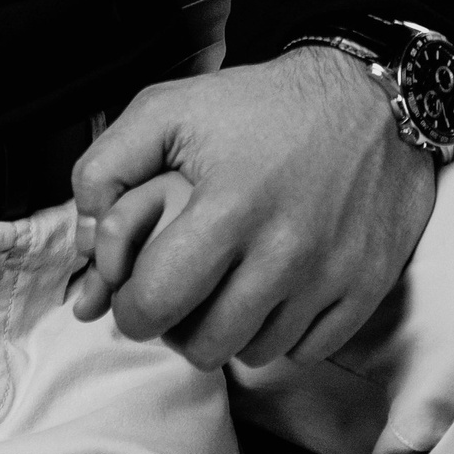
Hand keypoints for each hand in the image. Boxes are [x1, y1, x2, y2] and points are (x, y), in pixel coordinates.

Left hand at [71, 47, 435, 368]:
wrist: (367, 99)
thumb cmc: (260, 105)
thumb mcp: (169, 109)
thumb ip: (107, 167)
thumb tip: (86, 244)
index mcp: (229, 205)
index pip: (157, 302)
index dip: (131, 307)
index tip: (136, 292)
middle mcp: (284, 250)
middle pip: (206, 345)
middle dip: (178, 328)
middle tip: (179, 295)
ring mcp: (329, 276)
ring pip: (255, 354)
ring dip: (230, 331)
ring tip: (224, 288)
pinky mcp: (364, 290)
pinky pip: (306, 350)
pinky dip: (282, 331)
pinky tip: (272, 290)